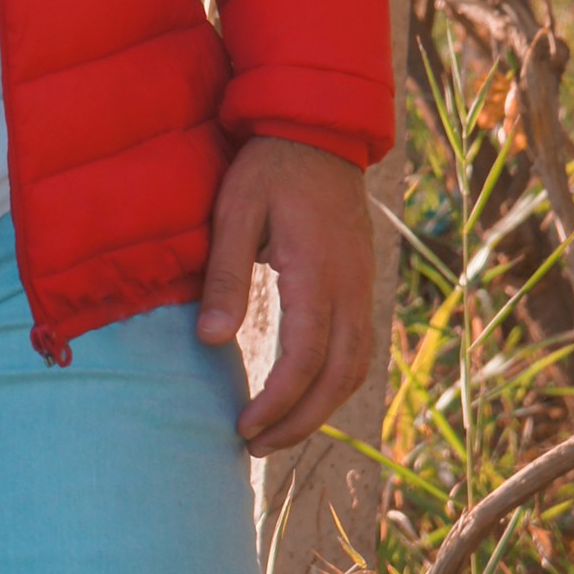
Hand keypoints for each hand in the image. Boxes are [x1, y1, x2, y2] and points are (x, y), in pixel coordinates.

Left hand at [196, 135, 374, 455]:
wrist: (319, 128)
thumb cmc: (269, 166)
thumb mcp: (235, 210)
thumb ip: (225, 274)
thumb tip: (211, 340)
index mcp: (317, 273)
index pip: (305, 360)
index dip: (276, 404)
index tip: (242, 427)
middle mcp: (350, 287)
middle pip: (338, 378)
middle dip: (299, 422)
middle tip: (256, 446)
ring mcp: (363, 285)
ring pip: (356, 368)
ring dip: (320, 409)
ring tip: (278, 430)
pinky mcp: (362, 281)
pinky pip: (360, 347)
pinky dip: (336, 381)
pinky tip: (306, 392)